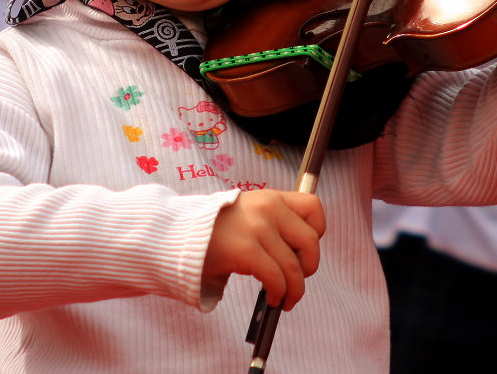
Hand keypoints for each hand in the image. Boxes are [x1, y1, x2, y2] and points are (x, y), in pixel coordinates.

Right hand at [203, 189, 325, 309]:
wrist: (179, 234)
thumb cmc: (216, 230)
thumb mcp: (249, 213)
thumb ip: (273, 223)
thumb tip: (299, 255)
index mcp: (272, 198)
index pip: (314, 207)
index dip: (317, 232)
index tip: (304, 249)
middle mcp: (269, 209)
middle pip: (311, 241)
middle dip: (308, 267)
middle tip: (297, 279)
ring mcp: (258, 229)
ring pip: (294, 267)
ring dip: (294, 290)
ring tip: (285, 299)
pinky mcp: (246, 250)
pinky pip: (275, 278)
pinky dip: (278, 293)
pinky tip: (271, 298)